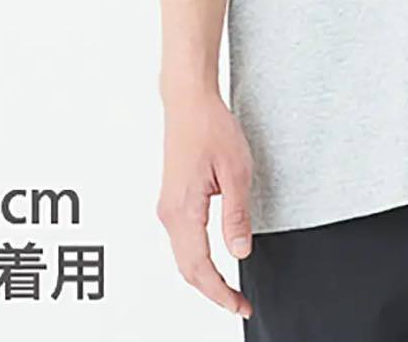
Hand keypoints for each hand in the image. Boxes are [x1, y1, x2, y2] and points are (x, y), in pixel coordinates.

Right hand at [156, 84, 257, 317]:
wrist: (188, 102)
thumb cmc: (211, 128)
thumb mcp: (236, 171)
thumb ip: (236, 215)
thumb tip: (240, 253)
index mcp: (184, 210)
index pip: (200, 268)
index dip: (221, 293)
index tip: (240, 305)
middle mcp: (169, 213)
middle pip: (187, 270)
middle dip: (213, 292)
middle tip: (239, 303)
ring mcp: (168, 207)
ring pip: (183, 257)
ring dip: (204, 277)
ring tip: (229, 289)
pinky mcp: (172, 199)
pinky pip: (182, 241)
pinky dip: (197, 259)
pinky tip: (213, 261)